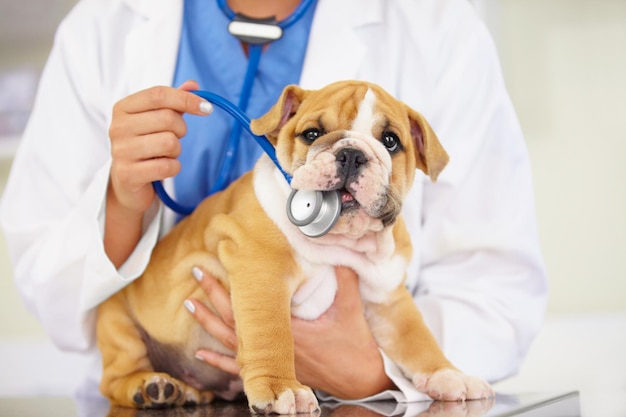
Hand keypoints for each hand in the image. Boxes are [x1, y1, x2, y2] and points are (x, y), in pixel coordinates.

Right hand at [104, 81, 211, 266]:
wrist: (127, 183)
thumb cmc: (145, 146)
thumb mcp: (156, 120)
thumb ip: (174, 101)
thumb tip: (194, 85)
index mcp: (123, 108)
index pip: (159, 94)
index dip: (186, 99)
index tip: (206, 108)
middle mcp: (118, 127)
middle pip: (168, 118)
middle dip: (181, 130)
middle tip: (173, 138)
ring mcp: (121, 151)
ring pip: (170, 143)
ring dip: (176, 151)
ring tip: (164, 154)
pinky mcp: (128, 174)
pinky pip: (168, 166)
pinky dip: (173, 168)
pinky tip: (161, 168)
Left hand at [189, 266, 393, 399]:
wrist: (361, 380)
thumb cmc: (356, 346)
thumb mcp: (351, 309)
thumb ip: (344, 279)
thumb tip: (338, 251)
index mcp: (289, 328)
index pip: (252, 305)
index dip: (233, 285)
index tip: (218, 264)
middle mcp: (274, 346)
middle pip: (236, 319)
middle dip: (214, 295)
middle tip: (196, 273)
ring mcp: (272, 361)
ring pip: (232, 343)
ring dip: (209, 324)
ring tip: (189, 305)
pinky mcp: (275, 371)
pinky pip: (240, 369)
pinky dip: (219, 362)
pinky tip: (202, 355)